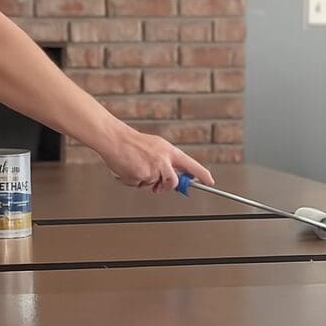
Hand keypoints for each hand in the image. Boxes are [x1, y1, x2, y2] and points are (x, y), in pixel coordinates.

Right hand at [99, 126, 214, 194]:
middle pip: (173, 183)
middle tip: (157, 183)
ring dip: (146, 183)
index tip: (210, 181)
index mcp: (168, 151)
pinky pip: (140, 186)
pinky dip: (133, 181)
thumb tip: (175, 179)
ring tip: (137, 168)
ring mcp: (153, 168)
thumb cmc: (133, 143)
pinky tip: (129, 169)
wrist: (114, 139)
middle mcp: (163, 159)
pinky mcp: (141, 176)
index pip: (190, 164)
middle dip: (166, 186)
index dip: (202, 174)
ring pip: (155, 186)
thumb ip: (167, 162)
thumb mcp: (156, 148)